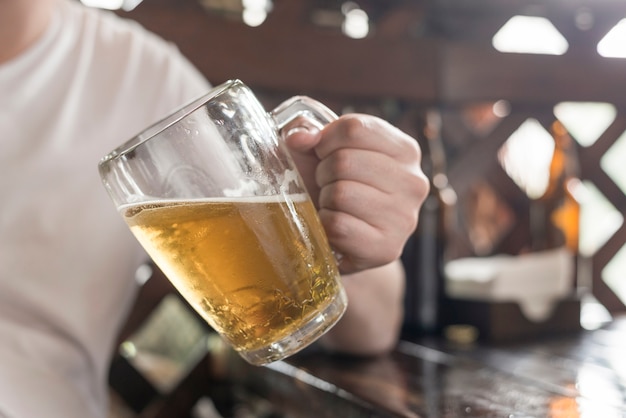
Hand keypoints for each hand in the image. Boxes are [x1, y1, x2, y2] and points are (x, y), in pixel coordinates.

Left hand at [285, 114, 429, 272]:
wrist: (342, 240)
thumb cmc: (333, 187)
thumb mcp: (322, 151)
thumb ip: (308, 131)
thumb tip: (299, 137)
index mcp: (405, 150)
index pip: (354, 129)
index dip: (325, 140)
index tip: (322, 154)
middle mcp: (413, 182)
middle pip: (344, 161)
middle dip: (322, 173)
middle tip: (327, 185)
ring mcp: (404, 217)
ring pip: (341, 194)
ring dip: (324, 200)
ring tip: (332, 206)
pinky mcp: (387, 248)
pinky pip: (338, 225)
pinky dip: (325, 225)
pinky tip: (334, 228)